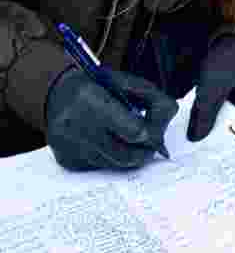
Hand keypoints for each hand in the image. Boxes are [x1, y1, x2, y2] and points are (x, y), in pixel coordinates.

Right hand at [45, 68, 177, 170]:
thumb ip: (156, 103)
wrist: (56, 94)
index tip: (150, 131)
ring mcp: (67, 145)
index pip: (134, 132)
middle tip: (144, 139)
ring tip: (123, 137)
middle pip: (128, 155)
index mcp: (89, 97)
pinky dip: (111, 159)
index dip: (150, 134)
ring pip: (117, 165)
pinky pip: (103, 169)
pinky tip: (104, 143)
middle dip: (143, 149)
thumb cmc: (100, 88)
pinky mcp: (66, 160)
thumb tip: (162, 137)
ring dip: (128, 155)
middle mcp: (73, 123)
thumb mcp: (129, 84)